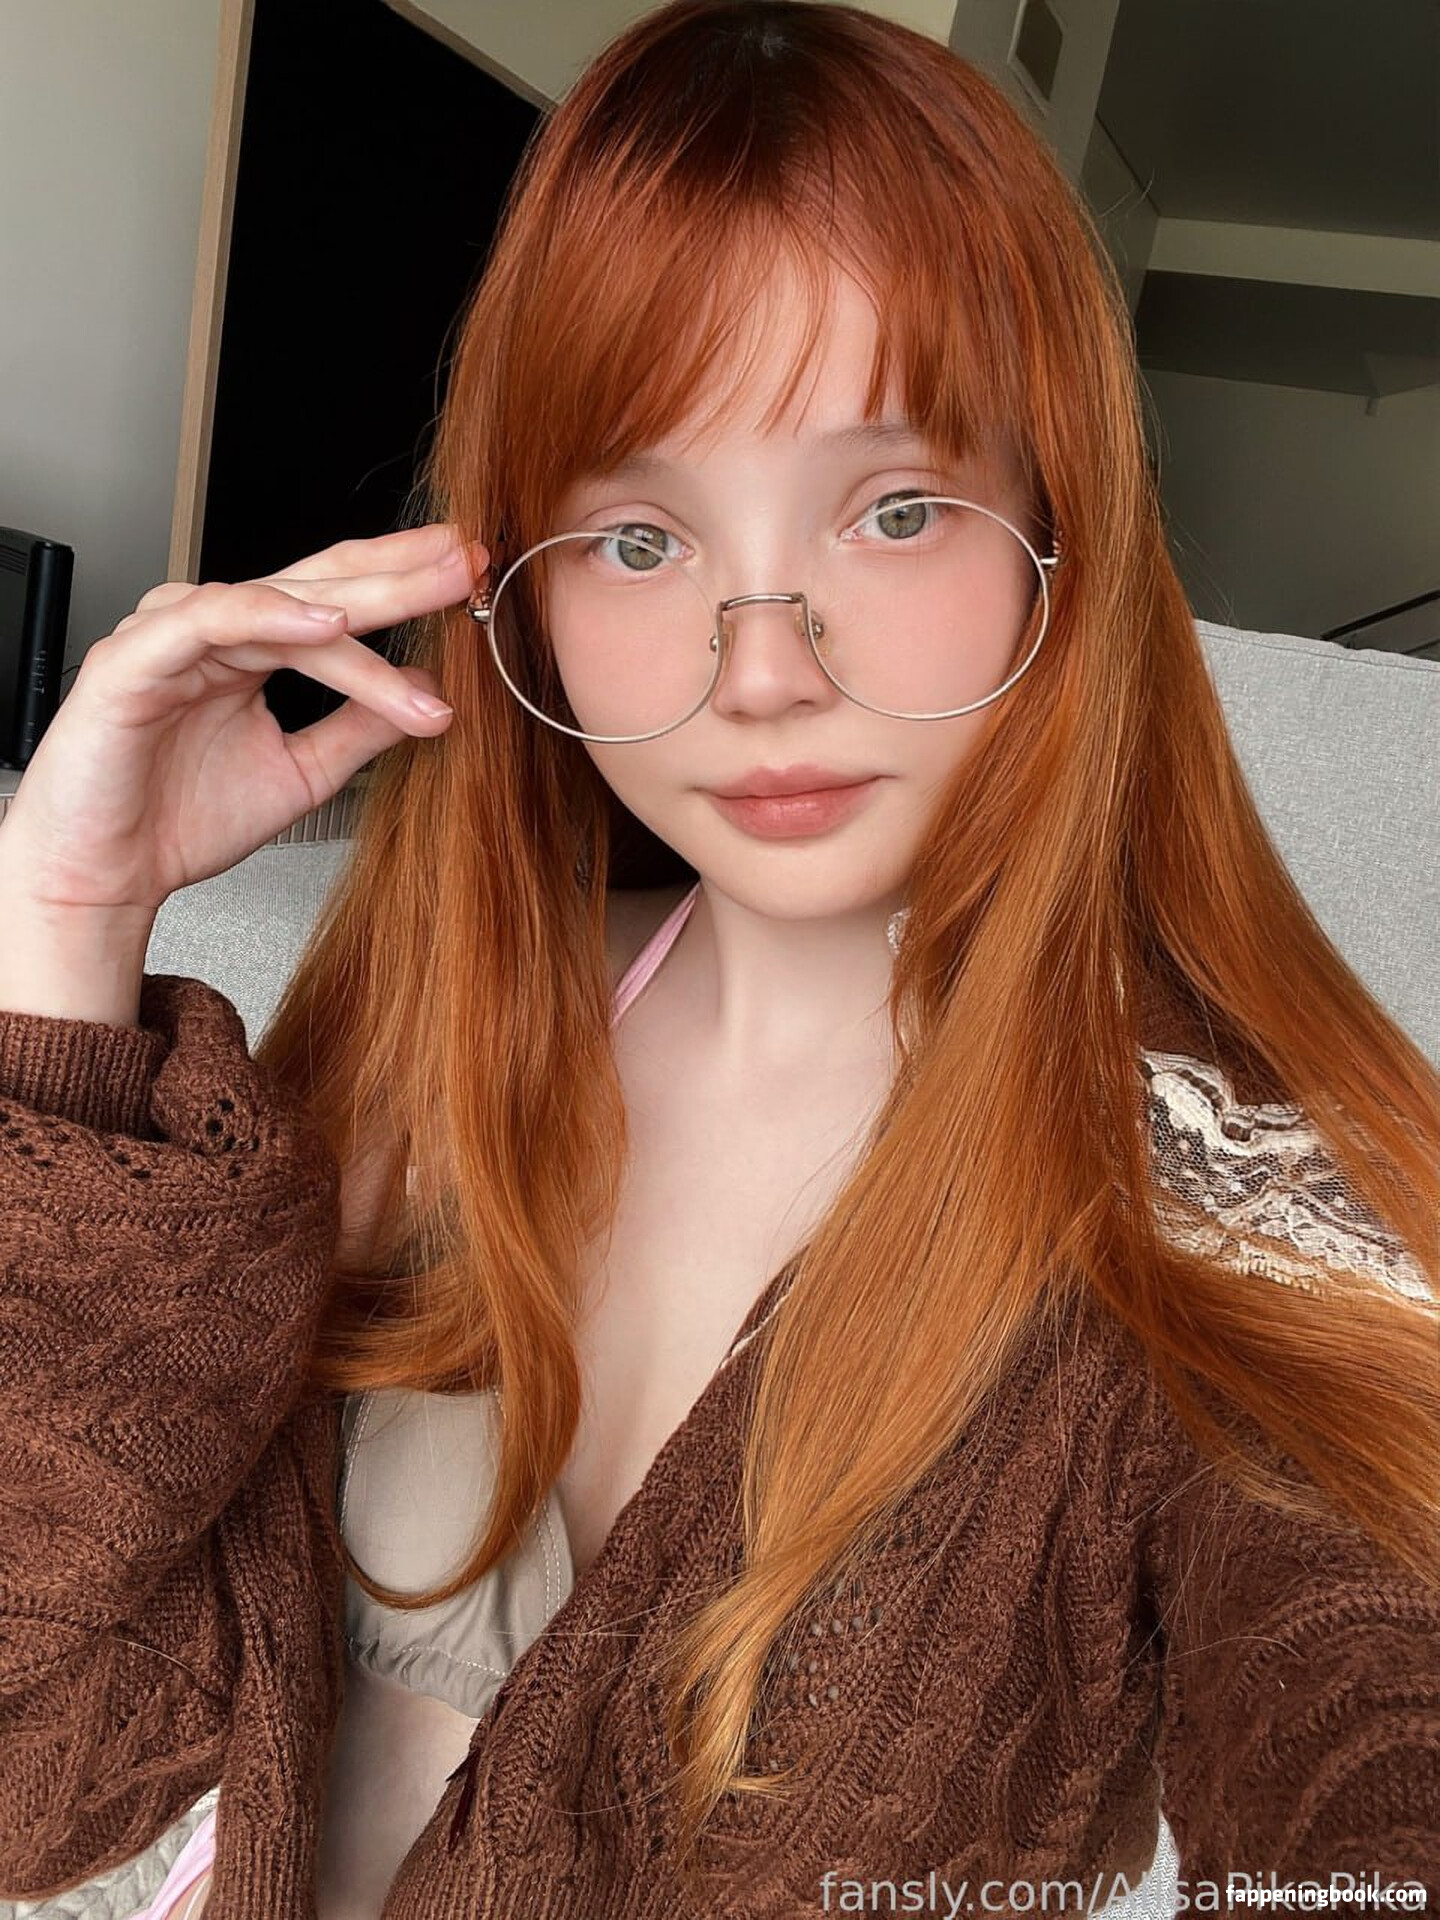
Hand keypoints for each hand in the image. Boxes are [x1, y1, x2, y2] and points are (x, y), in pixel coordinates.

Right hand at [0, 522, 482, 916]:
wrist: (104, 875)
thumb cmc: (178, 821)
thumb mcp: (303, 771)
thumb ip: (359, 729)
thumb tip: (428, 697)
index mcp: (251, 645)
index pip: (338, 596)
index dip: (404, 584)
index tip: (475, 580)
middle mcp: (215, 627)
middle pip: (320, 584)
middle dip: (400, 575)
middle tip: (469, 564)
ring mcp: (174, 635)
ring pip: (281, 603)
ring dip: (361, 603)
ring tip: (427, 599)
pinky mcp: (136, 657)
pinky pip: (211, 619)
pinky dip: (271, 616)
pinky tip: (327, 624)